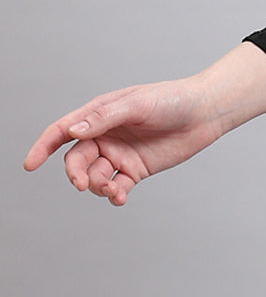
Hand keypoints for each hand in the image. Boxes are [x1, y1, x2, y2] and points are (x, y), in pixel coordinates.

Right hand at [23, 43, 265, 205]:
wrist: (205, 112)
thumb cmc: (171, 100)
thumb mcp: (137, 104)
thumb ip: (104, 118)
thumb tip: (73, 131)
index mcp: (100, 113)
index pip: (63, 130)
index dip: (43, 146)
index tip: (30, 164)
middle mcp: (106, 134)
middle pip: (76, 159)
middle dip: (75, 173)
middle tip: (83, 183)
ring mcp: (120, 153)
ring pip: (94, 176)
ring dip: (97, 186)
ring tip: (114, 188)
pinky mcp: (136, 170)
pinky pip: (115, 187)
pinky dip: (113, 195)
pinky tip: (120, 197)